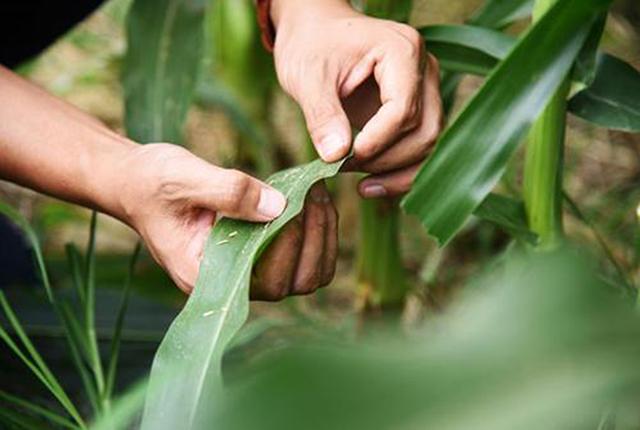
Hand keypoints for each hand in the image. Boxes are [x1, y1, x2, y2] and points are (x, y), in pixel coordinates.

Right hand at [115, 144, 336, 297]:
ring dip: (320, 238)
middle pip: (294, 283)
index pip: (265, 280)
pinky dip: (316, 233)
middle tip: (316, 195)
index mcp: (205, 276)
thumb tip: (280, 207)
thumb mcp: (183, 178)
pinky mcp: (256, 254)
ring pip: (304, 274)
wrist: (137, 182)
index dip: (290, 246)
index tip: (300, 203)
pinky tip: (313, 202)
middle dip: (313, 240)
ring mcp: (245, 270)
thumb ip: (228, 192)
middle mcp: (229, 282)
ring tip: (317, 195)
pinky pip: (301, 258)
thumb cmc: (151, 181)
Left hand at [271, 0, 442, 197]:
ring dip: (397, 172)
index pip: (403, 109)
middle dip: (387, 161)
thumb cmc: (310, 44)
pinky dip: (400, 171)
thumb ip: (322, 115)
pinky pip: (419, 147)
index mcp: (401, 50)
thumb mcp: (306, 76)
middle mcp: (423, 69)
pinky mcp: (417, 109)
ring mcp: (425, 90)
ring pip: (428, 144)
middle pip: (425, 131)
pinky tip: (371, 183)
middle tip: (345, 170)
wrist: (315, 31)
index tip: (344, 159)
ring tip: (360, 186)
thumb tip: (335, 156)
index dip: (377, 142)